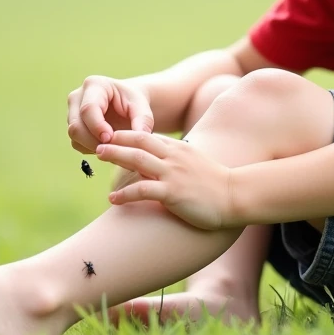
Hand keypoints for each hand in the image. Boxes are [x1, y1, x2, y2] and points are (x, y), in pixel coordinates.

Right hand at [67, 76, 153, 153]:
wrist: (127, 105)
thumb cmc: (134, 102)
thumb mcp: (142, 107)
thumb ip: (143, 120)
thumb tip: (140, 135)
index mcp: (94, 85)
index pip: (88, 109)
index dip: (98, 127)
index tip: (110, 138)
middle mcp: (77, 97)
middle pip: (76, 125)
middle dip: (93, 140)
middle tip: (113, 147)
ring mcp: (72, 112)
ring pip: (74, 136)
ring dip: (92, 146)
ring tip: (112, 145)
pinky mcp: (72, 126)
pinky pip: (76, 143)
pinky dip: (90, 149)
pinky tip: (106, 145)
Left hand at [97, 131, 235, 230]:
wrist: (235, 196)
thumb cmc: (216, 185)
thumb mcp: (195, 165)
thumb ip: (177, 162)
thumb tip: (160, 167)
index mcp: (179, 149)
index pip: (148, 137)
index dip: (128, 135)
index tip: (112, 138)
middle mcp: (174, 157)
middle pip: (139, 143)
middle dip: (116, 141)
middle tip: (98, 144)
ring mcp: (173, 174)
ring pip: (138, 161)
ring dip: (116, 157)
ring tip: (98, 157)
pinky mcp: (173, 193)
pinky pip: (143, 191)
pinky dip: (125, 193)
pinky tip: (112, 199)